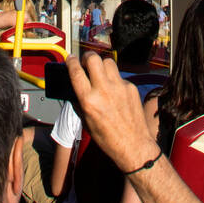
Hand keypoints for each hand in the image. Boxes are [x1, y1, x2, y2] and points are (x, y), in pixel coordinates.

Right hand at [65, 52, 157, 172]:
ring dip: (101, 65)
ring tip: (100, 73)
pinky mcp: (131, 87)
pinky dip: (114, 80)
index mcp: (89, 101)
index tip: (70, 59)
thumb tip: (76, 87)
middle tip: (86, 63)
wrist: (133, 145)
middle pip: (93, 59)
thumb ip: (81, 102)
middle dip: (87, 57)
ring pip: (108, 62)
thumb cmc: (108, 138)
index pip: (76, 72)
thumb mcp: (87, 122)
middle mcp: (104, 91)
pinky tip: (114, 91)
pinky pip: (119, 76)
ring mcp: (119, 87)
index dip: (71, 62)